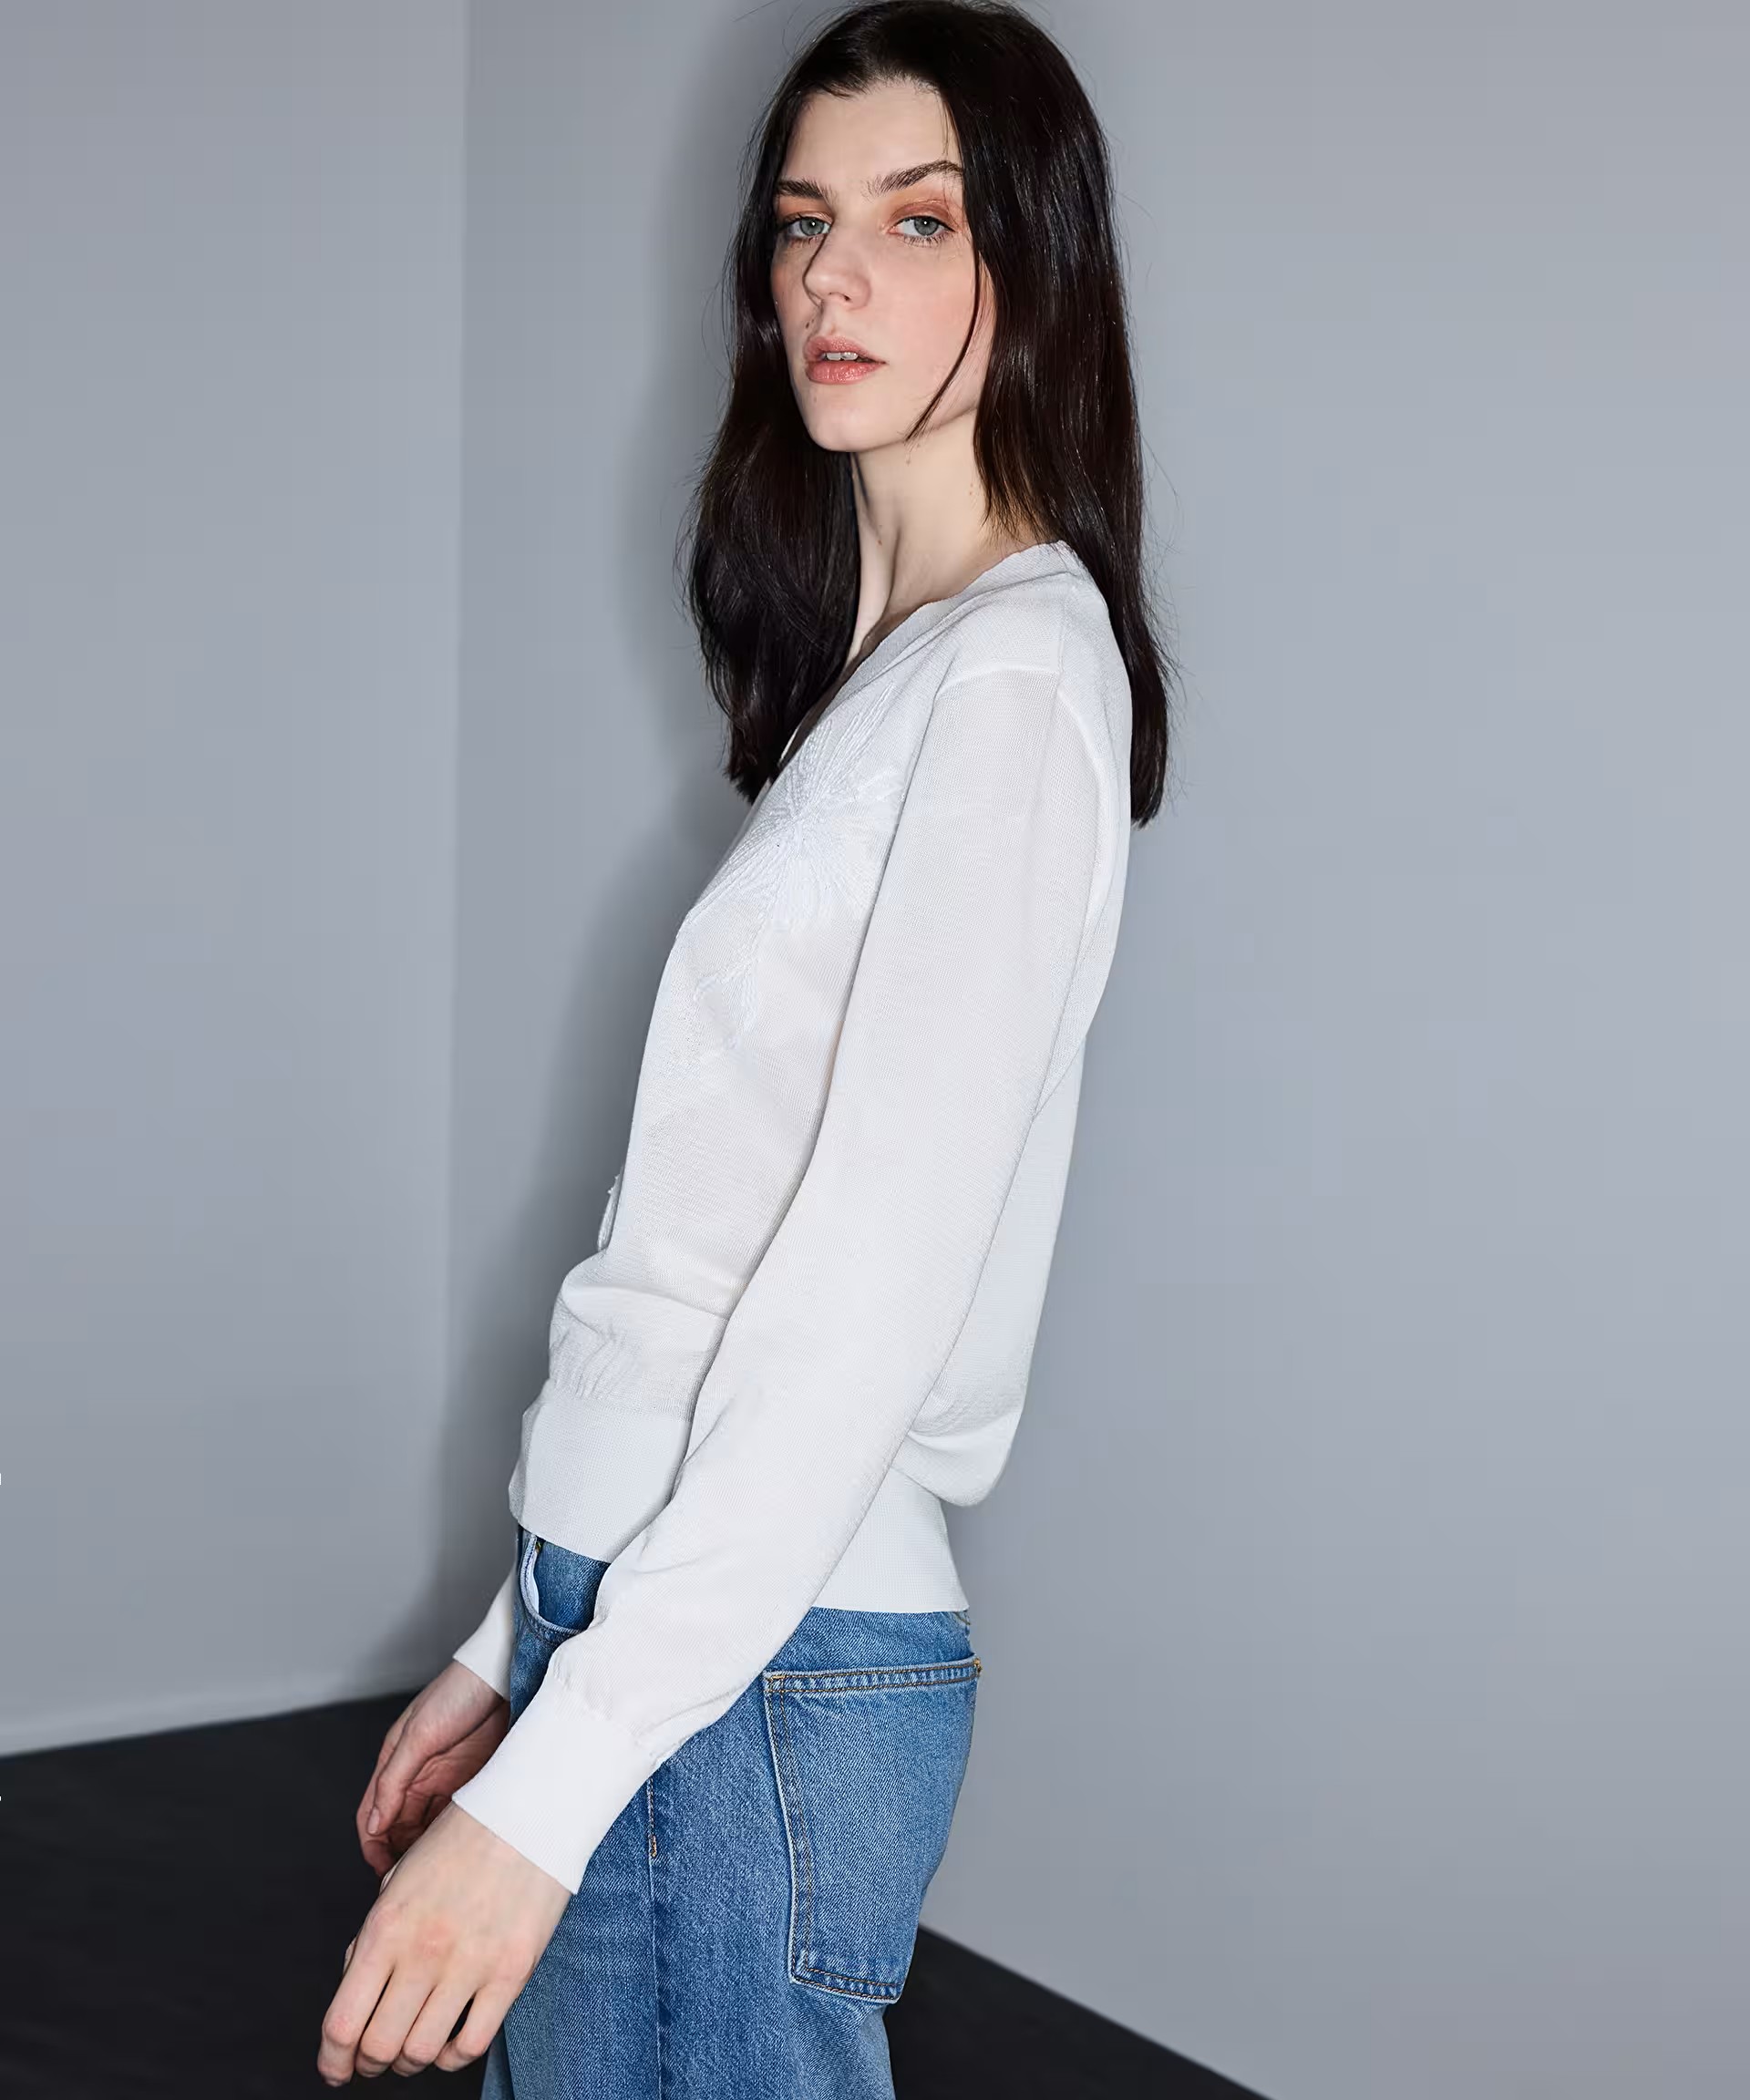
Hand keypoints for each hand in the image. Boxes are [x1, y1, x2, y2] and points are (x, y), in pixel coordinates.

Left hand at [317, 1799, 571, 2081]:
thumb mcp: (398, 1880)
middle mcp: (423, 1951)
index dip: (332, 2060)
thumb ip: (372, 1936)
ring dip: (409, 2061)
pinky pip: (471, 2044)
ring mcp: (469, 1965)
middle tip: (374, 2058)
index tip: (335, 2069)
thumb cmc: (461, 1840)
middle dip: (369, 2062)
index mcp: (387, 1926)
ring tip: (413, 2046)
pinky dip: (452, 2056)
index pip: (342, 2022)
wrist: (528, 1811)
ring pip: (421, 2052)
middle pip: (378, 2047)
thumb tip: (355, 1990)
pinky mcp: (510, 1973)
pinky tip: (450, 2040)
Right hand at [357, 1659, 509, 1876]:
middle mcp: (419, 1776)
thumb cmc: (459, 1692)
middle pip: (402, 1828)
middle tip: (414, 1884)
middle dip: (403, 1856)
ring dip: (429, 1850)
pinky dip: (455, 1835)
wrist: (510, 1672)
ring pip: (430, 1827)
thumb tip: (374, 1823)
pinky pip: (458, 1817)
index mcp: (396, 1763)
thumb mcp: (420, 1734)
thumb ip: (395, 1779)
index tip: (384, 1875)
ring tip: (438, 1874)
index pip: (374, 1815)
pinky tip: (462, 1852)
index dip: (375, 1847)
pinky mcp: (475, 1780)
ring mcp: (448, 1780)